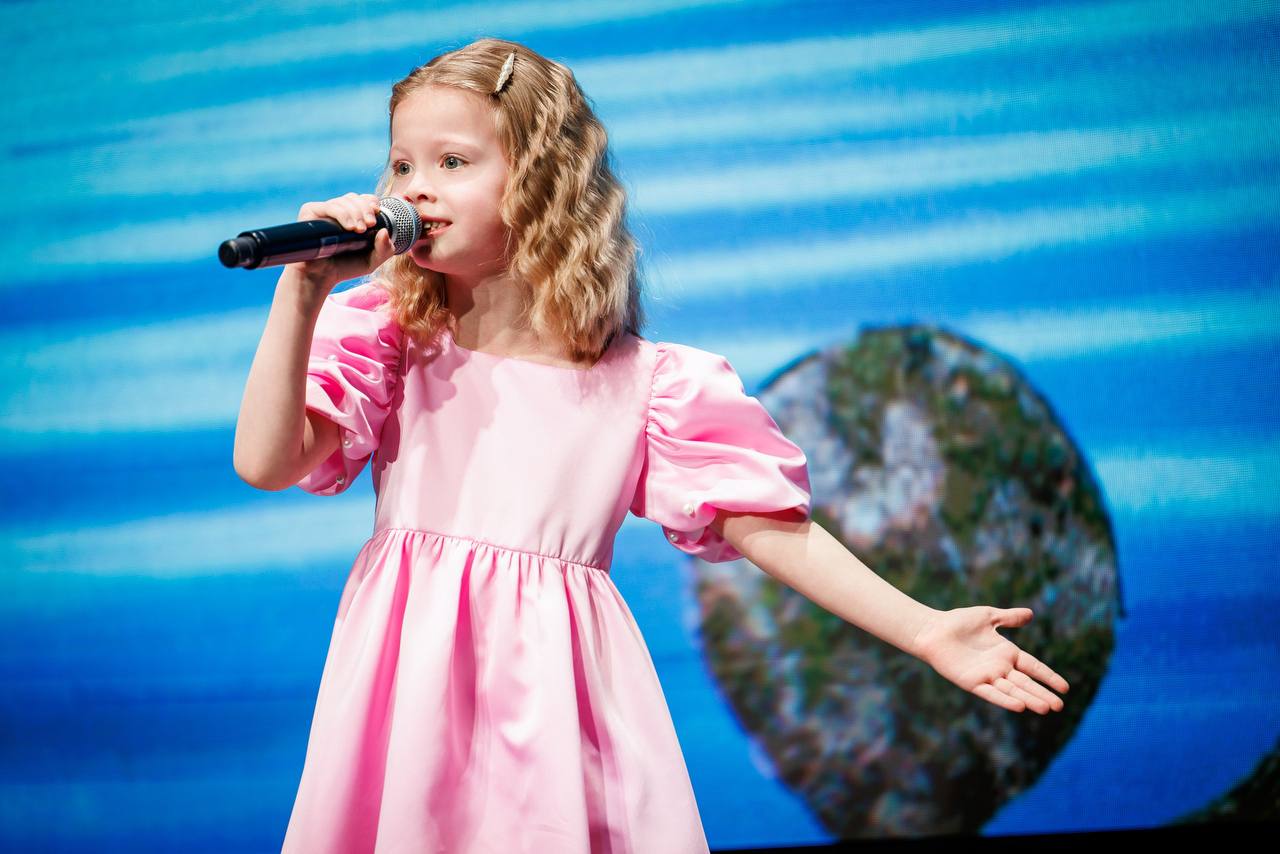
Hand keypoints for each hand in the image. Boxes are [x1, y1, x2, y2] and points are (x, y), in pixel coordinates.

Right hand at [286, 192, 399, 288]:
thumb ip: (384, 249)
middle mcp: (338, 211)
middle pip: (354, 198)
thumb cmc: (345, 267)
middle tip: (370, 224)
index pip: (363, 199)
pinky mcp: (310, 212)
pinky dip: (342, 214)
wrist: (321, 277)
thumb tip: (385, 231)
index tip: (377, 212)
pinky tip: (349, 227)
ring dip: (355, 213)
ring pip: (343, 201)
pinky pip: (328, 206)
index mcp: (352, 216)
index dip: (371, 202)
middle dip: (365, 209)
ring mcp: (324, 211)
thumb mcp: (372, 261)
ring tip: (359, 230)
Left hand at [911, 606, 1068, 712]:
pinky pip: (991, 693)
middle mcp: (999, 668)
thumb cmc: (958, 622)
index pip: (1033, 667)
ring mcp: (986, 676)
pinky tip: (1019, 707)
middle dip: (1042, 694)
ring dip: (1029, 699)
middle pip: (1026, 683)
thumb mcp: (988, 616)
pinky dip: (1004, 700)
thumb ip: (1009, 618)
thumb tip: (1030, 614)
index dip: (1048, 677)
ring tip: (1045, 708)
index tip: (1065, 689)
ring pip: (1012, 691)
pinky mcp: (971, 682)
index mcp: (1006, 653)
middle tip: (1060, 706)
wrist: (932, 629)